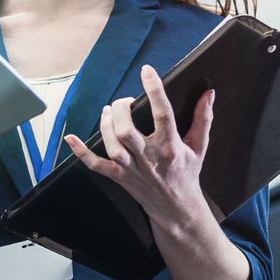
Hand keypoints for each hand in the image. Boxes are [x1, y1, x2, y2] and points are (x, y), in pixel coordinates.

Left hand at [63, 64, 215, 228]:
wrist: (177, 208)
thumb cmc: (187, 172)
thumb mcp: (199, 146)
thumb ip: (203, 119)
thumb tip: (209, 94)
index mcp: (171, 147)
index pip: (162, 114)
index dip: (154, 90)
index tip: (147, 71)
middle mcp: (150, 157)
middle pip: (127, 131)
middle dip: (121, 110)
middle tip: (125, 102)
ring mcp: (132, 169)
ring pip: (112, 145)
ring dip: (105, 125)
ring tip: (108, 112)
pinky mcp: (119, 177)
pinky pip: (96, 165)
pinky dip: (81, 152)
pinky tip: (70, 138)